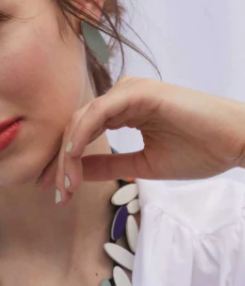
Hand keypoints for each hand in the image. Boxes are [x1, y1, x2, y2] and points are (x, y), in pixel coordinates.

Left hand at [38, 77, 244, 204]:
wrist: (235, 143)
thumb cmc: (198, 151)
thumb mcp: (142, 166)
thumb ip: (109, 166)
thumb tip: (78, 172)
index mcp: (123, 111)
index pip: (83, 134)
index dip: (66, 162)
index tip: (58, 191)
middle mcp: (122, 97)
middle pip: (77, 128)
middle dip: (62, 163)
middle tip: (57, 194)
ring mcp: (129, 92)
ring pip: (83, 120)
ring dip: (69, 154)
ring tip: (66, 185)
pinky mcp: (139, 93)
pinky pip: (100, 111)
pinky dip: (83, 133)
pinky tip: (73, 156)